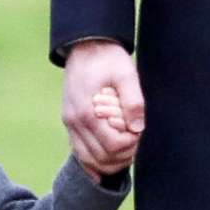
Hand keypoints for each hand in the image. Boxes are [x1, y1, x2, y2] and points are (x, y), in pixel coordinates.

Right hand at [62, 40, 143, 176]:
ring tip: (127, 152)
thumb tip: (137, 128)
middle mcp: (74, 122)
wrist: (86, 46)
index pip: (113, 146)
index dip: (131, 145)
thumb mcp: (126, 74)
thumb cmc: (107, 58)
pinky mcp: (70, 122)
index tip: (140, 133)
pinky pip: (79, 151)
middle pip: (100, 158)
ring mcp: (69, 123)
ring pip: (88, 160)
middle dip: (123, 156)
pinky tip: (107, 164)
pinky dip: (93, 162)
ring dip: (109, 162)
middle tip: (137, 144)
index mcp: (87, 112)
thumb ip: (133, 101)